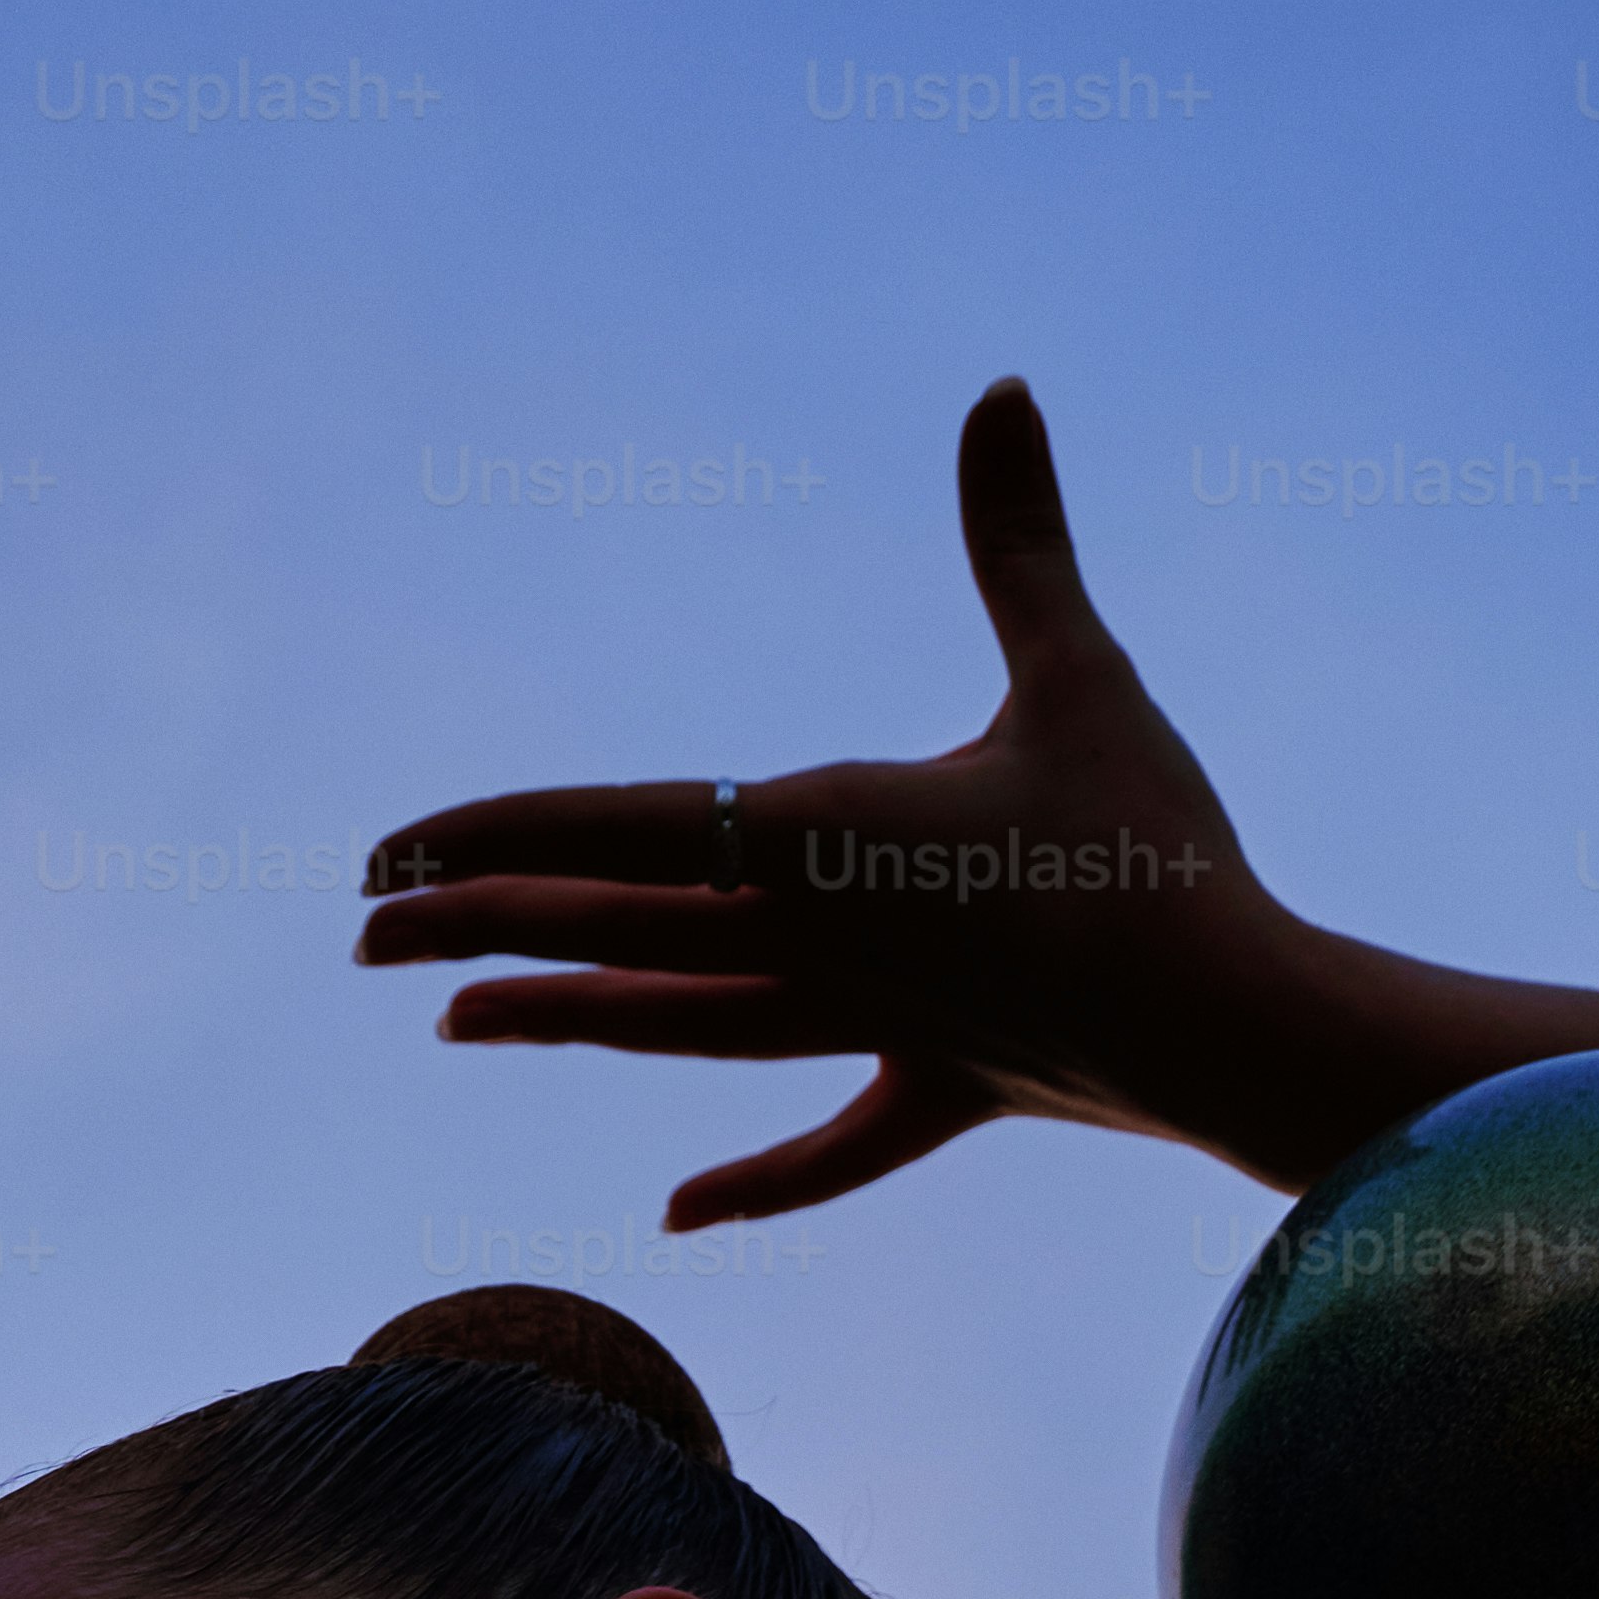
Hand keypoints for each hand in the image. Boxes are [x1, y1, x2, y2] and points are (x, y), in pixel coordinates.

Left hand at [353, 381, 1311, 1231]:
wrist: (1236, 1026)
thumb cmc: (1155, 849)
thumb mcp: (1081, 674)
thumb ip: (1021, 540)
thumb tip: (1000, 388)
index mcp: (828, 837)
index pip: (624, 829)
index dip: (500, 835)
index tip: (390, 852)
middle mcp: (821, 941)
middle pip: (620, 928)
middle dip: (485, 923)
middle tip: (362, 932)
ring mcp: (876, 1026)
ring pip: (689, 1025)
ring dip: (575, 1019)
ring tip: (464, 1022)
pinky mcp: (951, 1087)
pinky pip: (835, 1143)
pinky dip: (757, 1178)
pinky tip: (678, 1211)